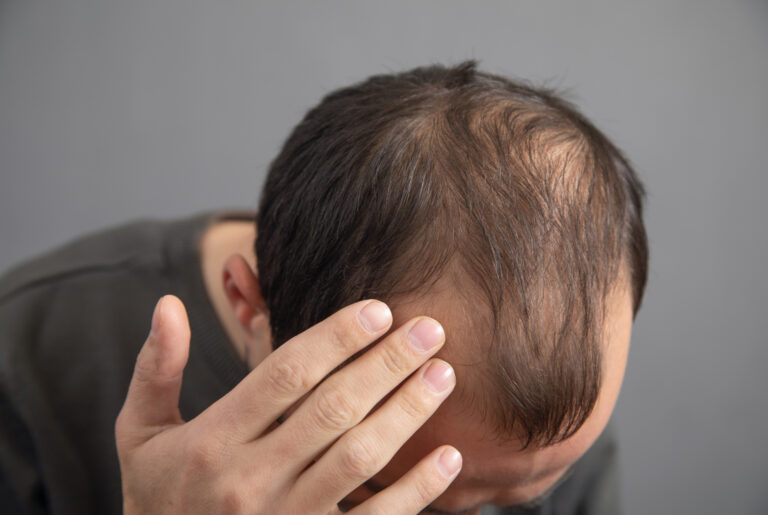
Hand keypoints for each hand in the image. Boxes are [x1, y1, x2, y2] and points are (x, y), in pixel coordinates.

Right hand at [115, 295, 460, 513]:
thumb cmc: (159, 496)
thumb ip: (155, 370)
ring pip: (359, 456)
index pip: (285, 375)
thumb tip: (169, 305)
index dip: (336, 337)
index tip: (378, 309)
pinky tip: (449, 456)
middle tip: (430, 327)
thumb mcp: (140, 435)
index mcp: (211, 440)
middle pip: (333, 408)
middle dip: (387, 363)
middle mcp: (249, 480)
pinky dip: (416, 490)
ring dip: (408, 412)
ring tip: (443, 374)